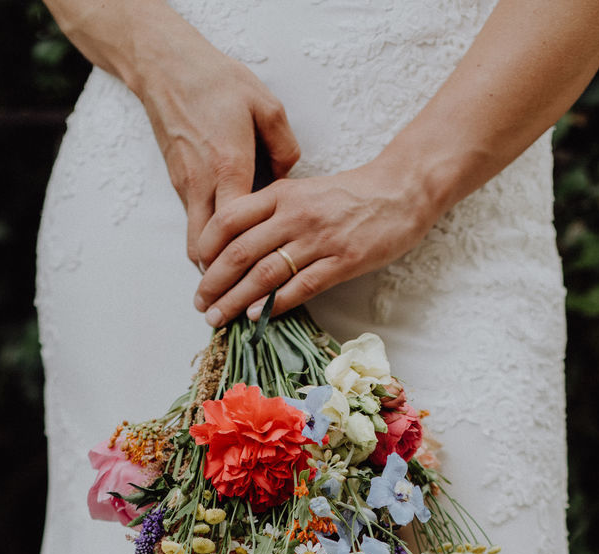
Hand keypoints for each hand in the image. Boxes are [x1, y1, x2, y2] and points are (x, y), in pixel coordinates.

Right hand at [134, 16, 300, 263]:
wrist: (166, 65)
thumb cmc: (218, 82)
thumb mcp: (266, 106)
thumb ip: (285, 148)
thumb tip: (290, 179)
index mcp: (229, 167)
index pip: (237, 231)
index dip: (249, 259)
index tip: (267, 279)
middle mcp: (202, 183)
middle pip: (206, 249)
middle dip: (220, 278)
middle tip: (237, 302)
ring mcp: (185, 185)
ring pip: (194, 241)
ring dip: (211, 264)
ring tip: (231, 285)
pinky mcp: (176, 182)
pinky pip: (191, 223)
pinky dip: (205, 243)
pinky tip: (223, 251)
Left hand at [192, 159, 436, 325]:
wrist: (401, 190)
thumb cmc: (351, 195)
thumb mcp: (305, 192)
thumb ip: (274, 212)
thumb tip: (240, 245)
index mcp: (282, 194)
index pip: (229, 219)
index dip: (207, 247)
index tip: (197, 268)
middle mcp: (295, 214)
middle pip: (240, 250)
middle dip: (214, 281)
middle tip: (200, 303)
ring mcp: (319, 239)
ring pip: (265, 272)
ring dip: (236, 299)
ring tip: (218, 317)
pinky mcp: (342, 261)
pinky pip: (301, 285)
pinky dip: (275, 303)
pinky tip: (256, 316)